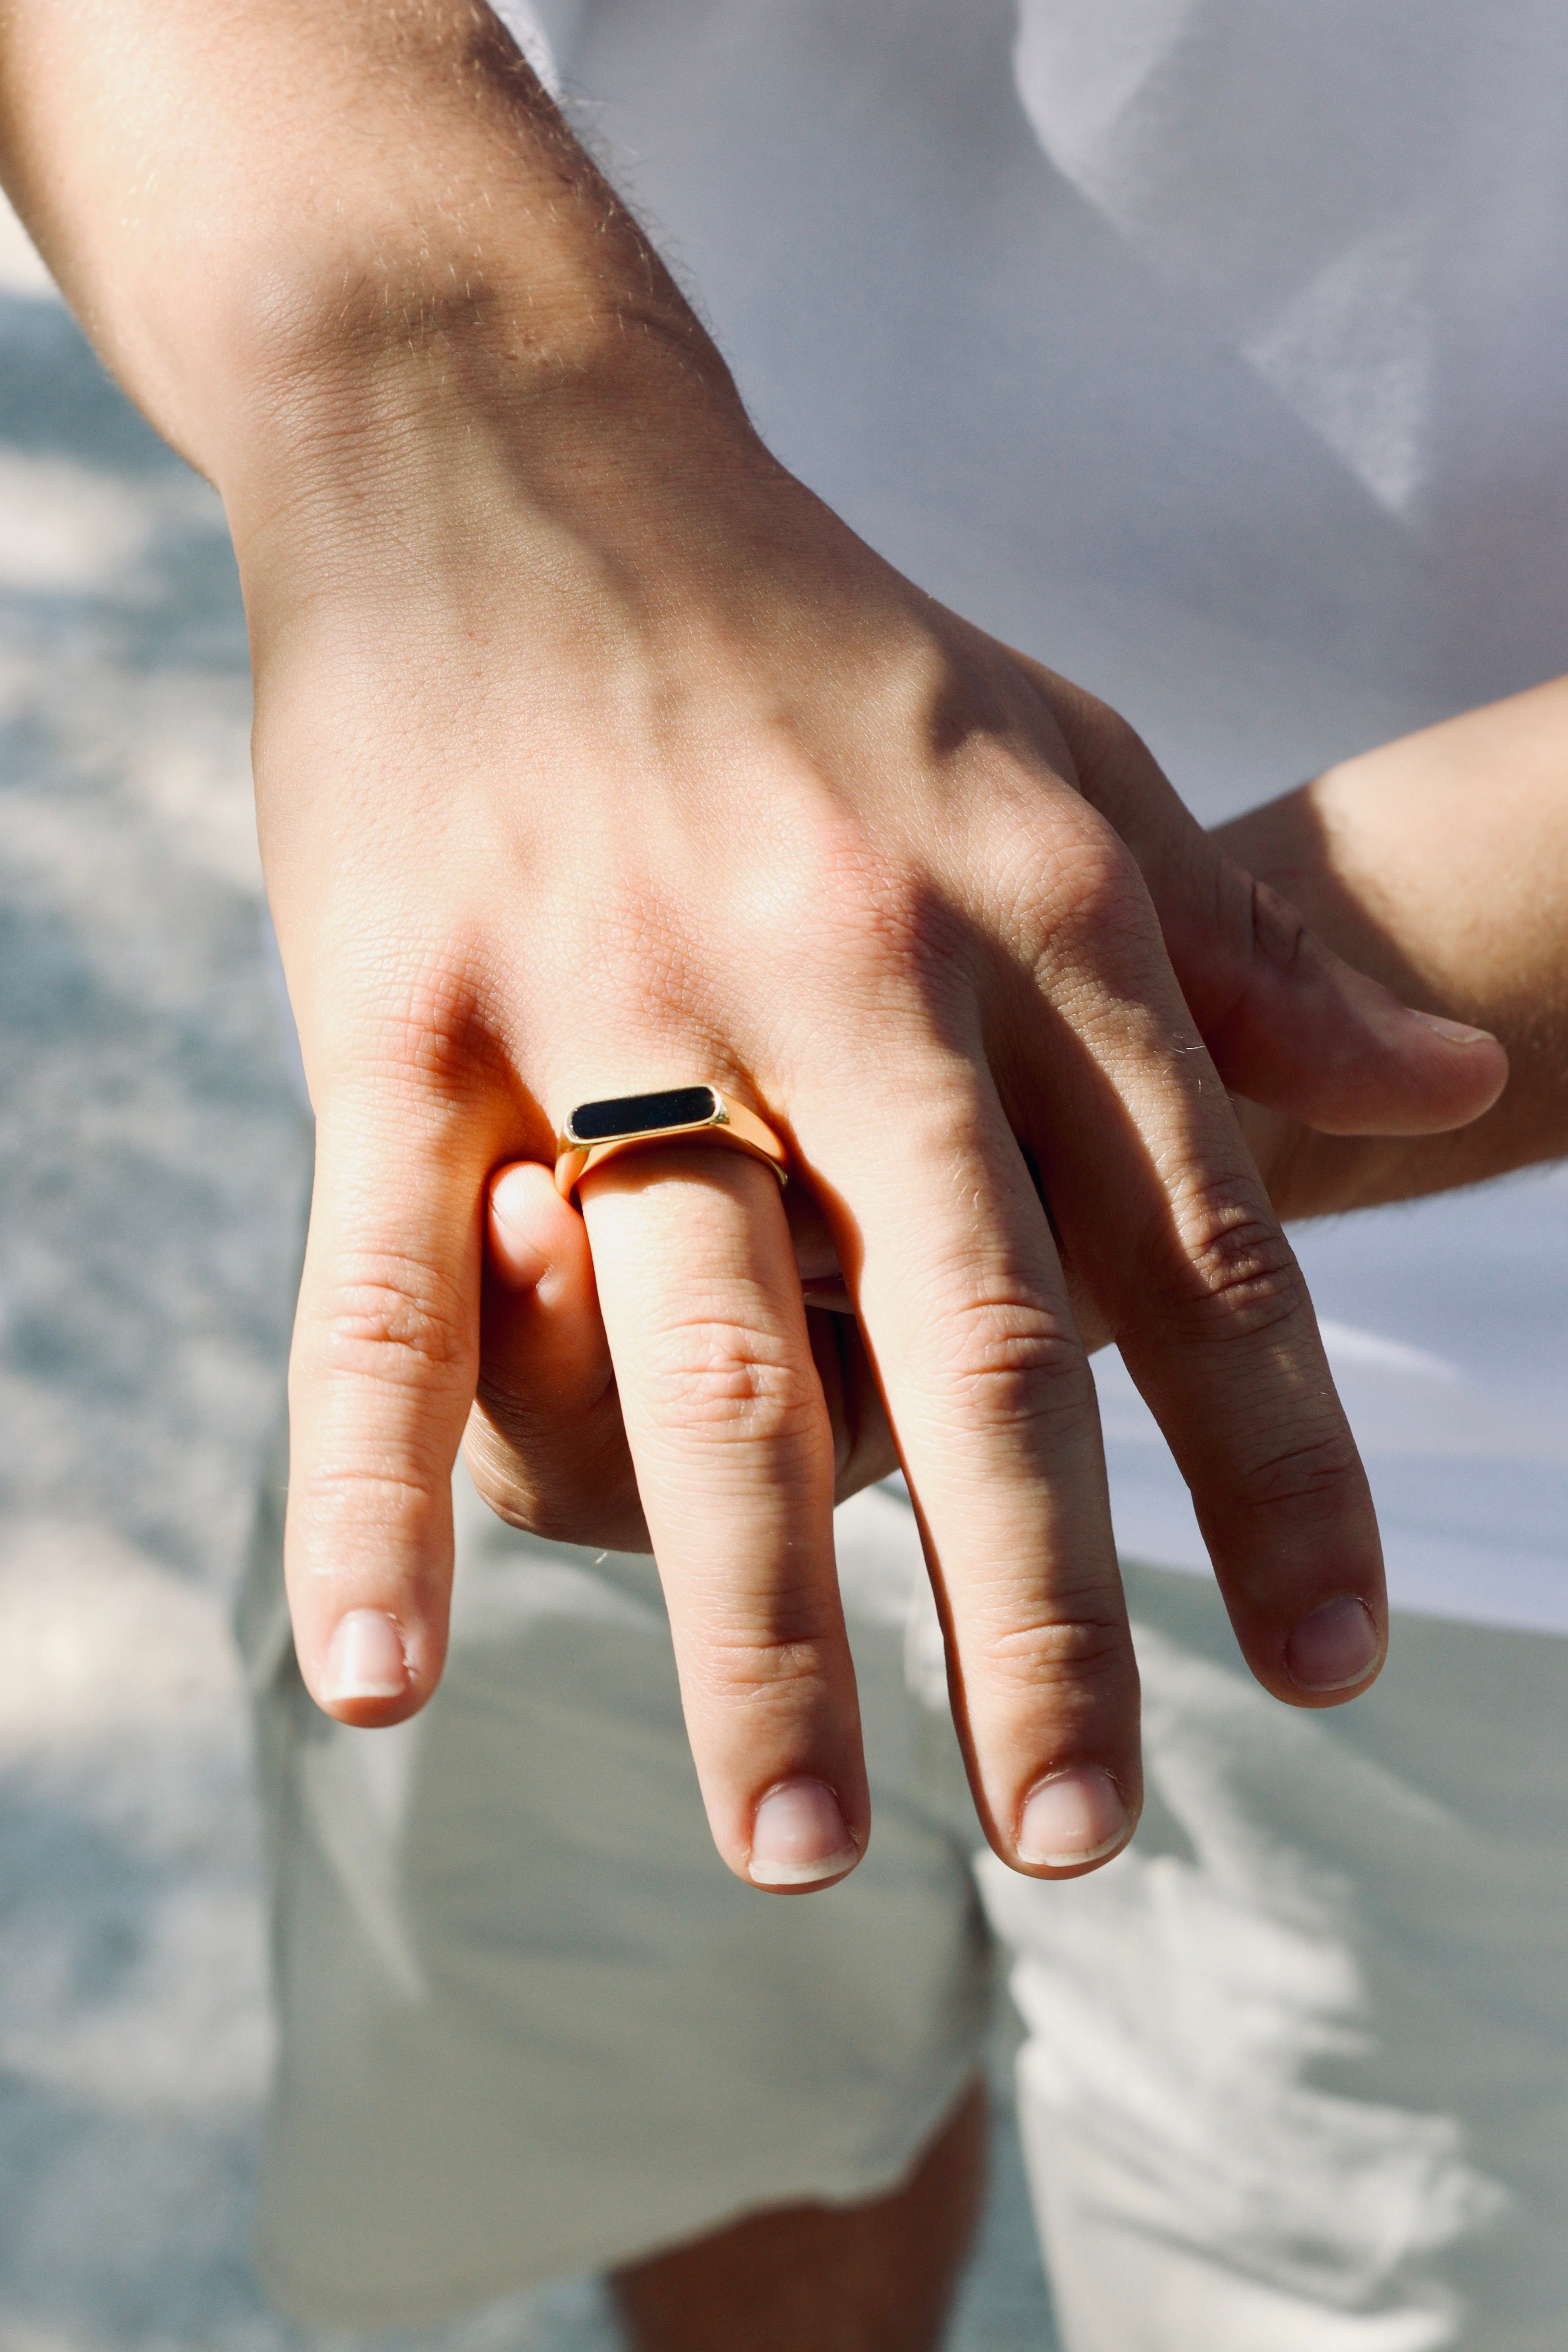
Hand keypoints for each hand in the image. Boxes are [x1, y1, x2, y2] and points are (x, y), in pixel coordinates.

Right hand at [249, 354, 1501, 1895]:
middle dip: (1037, 1607)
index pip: (1191, 1239)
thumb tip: (1445, 1091)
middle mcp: (843, 967)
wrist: (510, 429)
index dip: (1276, 1466)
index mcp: (1026, 911)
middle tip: (1086, 1836)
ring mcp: (609, 992)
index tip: (1329, 1666)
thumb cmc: (807, 628)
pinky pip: (384, 1290)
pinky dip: (381, 1492)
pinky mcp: (395, 1013)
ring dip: (747, 1622)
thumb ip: (1245, 957)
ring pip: (698, 1352)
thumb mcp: (1067, 759)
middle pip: (967, 1338)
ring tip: (802, 1851)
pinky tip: (382, 1689)